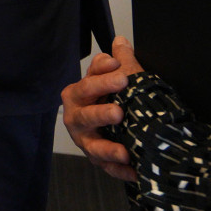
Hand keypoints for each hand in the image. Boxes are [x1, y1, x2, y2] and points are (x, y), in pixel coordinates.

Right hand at [60, 36, 140, 182]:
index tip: (117, 65)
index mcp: (79, 94)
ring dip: (107, 147)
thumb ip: (120, 61)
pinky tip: (133, 170)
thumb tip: (120, 41)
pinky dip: (119, 170)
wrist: (113, 130)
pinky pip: (107, 167)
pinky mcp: (97, 160)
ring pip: (93, 145)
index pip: (87, 82)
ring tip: (123, 150)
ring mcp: (86, 141)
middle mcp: (77, 118)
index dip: (101, 74)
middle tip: (120, 104)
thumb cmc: (110, 100)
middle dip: (102, 109)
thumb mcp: (118, 79)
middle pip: (86, 113)